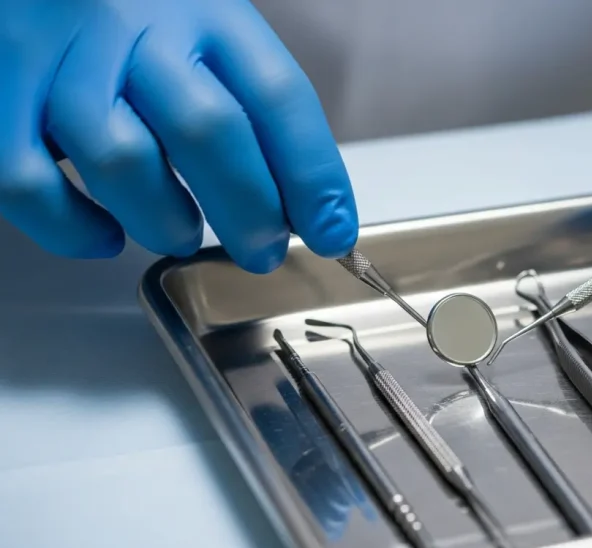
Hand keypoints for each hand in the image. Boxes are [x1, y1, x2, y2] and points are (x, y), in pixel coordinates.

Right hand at [0, 0, 356, 272]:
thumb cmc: (132, 7)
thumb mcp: (203, 25)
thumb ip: (244, 96)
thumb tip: (303, 201)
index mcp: (204, 9)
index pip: (278, 96)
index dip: (314, 177)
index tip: (332, 231)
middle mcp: (133, 23)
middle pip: (207, 132)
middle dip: (249, 212)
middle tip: (261, 251)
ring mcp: (60, 56)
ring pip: (122, 161)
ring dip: (164, 221)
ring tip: (181, 235)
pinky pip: (29, 182)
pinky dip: (72, 228)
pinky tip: (104, 236)